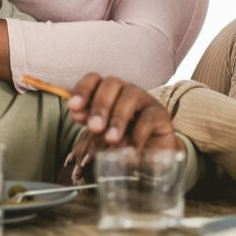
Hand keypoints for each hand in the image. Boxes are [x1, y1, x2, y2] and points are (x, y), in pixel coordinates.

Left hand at [65, 73, 182, 182]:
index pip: (94, 79)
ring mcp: (145, 100)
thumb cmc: (121, 141)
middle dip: (100, 105)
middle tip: (94, 127)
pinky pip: (150, 117)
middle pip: (112, 84)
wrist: (150, 156)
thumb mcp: (102, 133)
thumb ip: (89, 122)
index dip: (82, 90)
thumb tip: (77, 113)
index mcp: (107, 92)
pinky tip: (130, 148)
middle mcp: (126, 90)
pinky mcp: (161, 115)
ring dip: (118, 118)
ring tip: (110, 139)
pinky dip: (138, 133)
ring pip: (131, 96)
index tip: (73, 107)